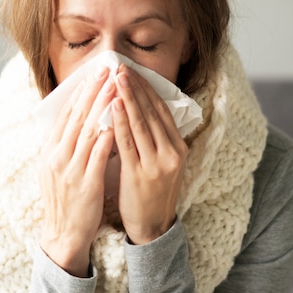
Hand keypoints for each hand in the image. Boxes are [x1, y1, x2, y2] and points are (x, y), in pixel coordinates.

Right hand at [39, 67, 115, 276]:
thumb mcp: (57, 167)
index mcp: (50, 150)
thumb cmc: (65, 199)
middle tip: (106, 70)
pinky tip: (118, 121)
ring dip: (102, 107)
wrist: (62, 234)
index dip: (80, 92)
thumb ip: (65, 144)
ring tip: (115, 87)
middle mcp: (57, 156)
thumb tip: (78, 119)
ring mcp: (70, 169)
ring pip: (87, 131)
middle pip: (76, 117)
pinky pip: (97, 155)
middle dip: (92, 91)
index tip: (94, 73)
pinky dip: (106, 136)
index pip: (66, 114)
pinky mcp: (85, 183)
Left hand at [112, 66, 187, 244]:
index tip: (133, 71)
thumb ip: (157, 139)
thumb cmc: (153, 192)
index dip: (147, 89)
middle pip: (152, 112)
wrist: (153, 226)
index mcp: (179, 147)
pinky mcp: (140, 174)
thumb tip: (141, 109)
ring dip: (128, 97)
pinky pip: (128, 142)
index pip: (162, 110)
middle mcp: (172, 152)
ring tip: (116, 77)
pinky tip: (113, 105)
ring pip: (141, 123)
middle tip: (121, 67)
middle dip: (135, 87)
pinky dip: (120, 121)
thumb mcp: (164, 163)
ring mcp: (157, 163)